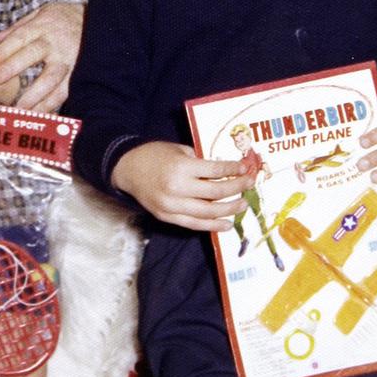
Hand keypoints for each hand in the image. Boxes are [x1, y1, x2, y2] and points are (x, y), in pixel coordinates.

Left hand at [0, 2, 84, 110]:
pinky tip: (37, 115)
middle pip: (33, 54)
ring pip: (50, 79)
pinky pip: (64, 92)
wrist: (100, 22)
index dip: (5, 48)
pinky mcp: (78, 76)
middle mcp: (55, 44)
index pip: (21, 37)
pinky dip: (50, 105)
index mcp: (44, 26)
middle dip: (13, 67)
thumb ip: (20, 26)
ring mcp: (68, 60)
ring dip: (32, 95)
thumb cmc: (65, 18)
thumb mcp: (43, 13)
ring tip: (17, 108)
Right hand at [112, 141, 248, 230]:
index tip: (245, 168)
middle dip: (236, 189)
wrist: (128, 169)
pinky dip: (212, 225)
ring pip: (207, 212)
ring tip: (242, 205)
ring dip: (229, 210)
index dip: (233, 169)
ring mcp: (172, 205)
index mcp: (181, 167)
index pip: (215, 170)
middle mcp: (177, 188)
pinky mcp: (167, 217)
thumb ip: (200, 162)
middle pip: (215, 192)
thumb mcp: (179, 150)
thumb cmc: (155, 155)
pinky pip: (194, 224)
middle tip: (249, 185)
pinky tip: (226, 224)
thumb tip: (226, 171)